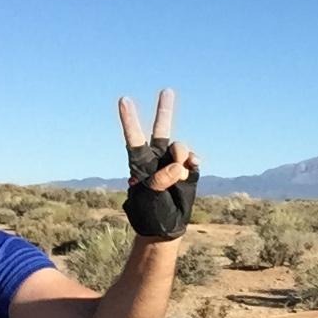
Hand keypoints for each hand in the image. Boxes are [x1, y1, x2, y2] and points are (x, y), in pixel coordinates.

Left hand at [118, 88, 198, 239]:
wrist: (167, 227)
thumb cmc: (150, 213)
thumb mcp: (148, 197)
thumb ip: (161, 178)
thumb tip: (179, 164)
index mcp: (139, 162)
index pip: (133, 137)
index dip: (129, 119)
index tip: (124, 100)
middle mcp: (156, 158)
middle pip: (161, 129)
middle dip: (165, 110)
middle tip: (167, 90)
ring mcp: (173, 162)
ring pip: (180, 147)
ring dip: (181, 157)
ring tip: (178, 176)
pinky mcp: (189, 170)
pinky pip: (193, 158)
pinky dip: (193, 162)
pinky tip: (192, 167)